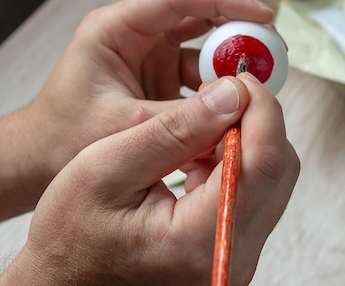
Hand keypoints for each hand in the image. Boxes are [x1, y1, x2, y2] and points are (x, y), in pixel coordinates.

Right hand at [0, 73, 299, 284]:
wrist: (66, 283)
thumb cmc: (71, 237)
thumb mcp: (107, 169)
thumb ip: (174, 131)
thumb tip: (230, 95)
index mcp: (198, 240)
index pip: (265, 162)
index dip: (261, 108)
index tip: (237, 80)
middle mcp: (229, 257)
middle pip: (278, 169)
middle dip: (255, 119)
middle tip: (217, 96)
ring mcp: (234, 257)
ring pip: (271, 178)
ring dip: (245, 138)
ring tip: (200, 124)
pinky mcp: (230, 250)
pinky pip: (253, 193)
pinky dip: (235, 162)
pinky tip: (199, 152)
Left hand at [19, 0, 273, 188]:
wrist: (40, 162)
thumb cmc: (63, 136)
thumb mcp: (122, 126)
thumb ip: (178, 117)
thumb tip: (233, 104)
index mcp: (116, 29)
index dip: (223, 0)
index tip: (262, 13)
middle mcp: (136, 36)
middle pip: (198, 17)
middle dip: (237, 29)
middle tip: (272, 48)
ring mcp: (150, 58)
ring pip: (202, 46)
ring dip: (231, 60)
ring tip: (262, 78)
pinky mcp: (160, 80)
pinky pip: (199, 75)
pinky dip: (219, 87)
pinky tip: (237, 103)